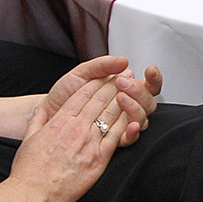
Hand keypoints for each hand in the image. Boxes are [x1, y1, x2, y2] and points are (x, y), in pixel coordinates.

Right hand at [8, 74, 126, 201]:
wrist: (34, 193)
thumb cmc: (29, 170)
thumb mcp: (28, 139)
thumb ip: (37, 121)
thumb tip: (40, 111)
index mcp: (60, 121)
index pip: (82, 95)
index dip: (96, 83)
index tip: (105, 75)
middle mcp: (77, 128)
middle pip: (99, 101)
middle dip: (114, 85)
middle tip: (125, 76)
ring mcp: (89, 143)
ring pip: (110, 115)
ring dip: (123, 99)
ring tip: (133, 89)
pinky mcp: (99, 159)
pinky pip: (116, 136)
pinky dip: (126, 124)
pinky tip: (133, 116)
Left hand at [34, 56, 159, 145]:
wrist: (49, 113)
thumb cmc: (64, 94)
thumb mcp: (82, 73)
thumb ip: (102, 65)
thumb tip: (123, 61)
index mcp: (122, 89)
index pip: (149, 85)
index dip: (154, 78)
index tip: (149, 70)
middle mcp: (125, 107)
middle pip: (149, 102)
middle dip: (140, 91)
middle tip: (123, 83)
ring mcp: (120, 124)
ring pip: (143, 119)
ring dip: (135, 107)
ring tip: (120, 98)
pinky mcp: (112, 140)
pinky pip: (130, 138)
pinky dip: (133, 131)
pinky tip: (130, 125)